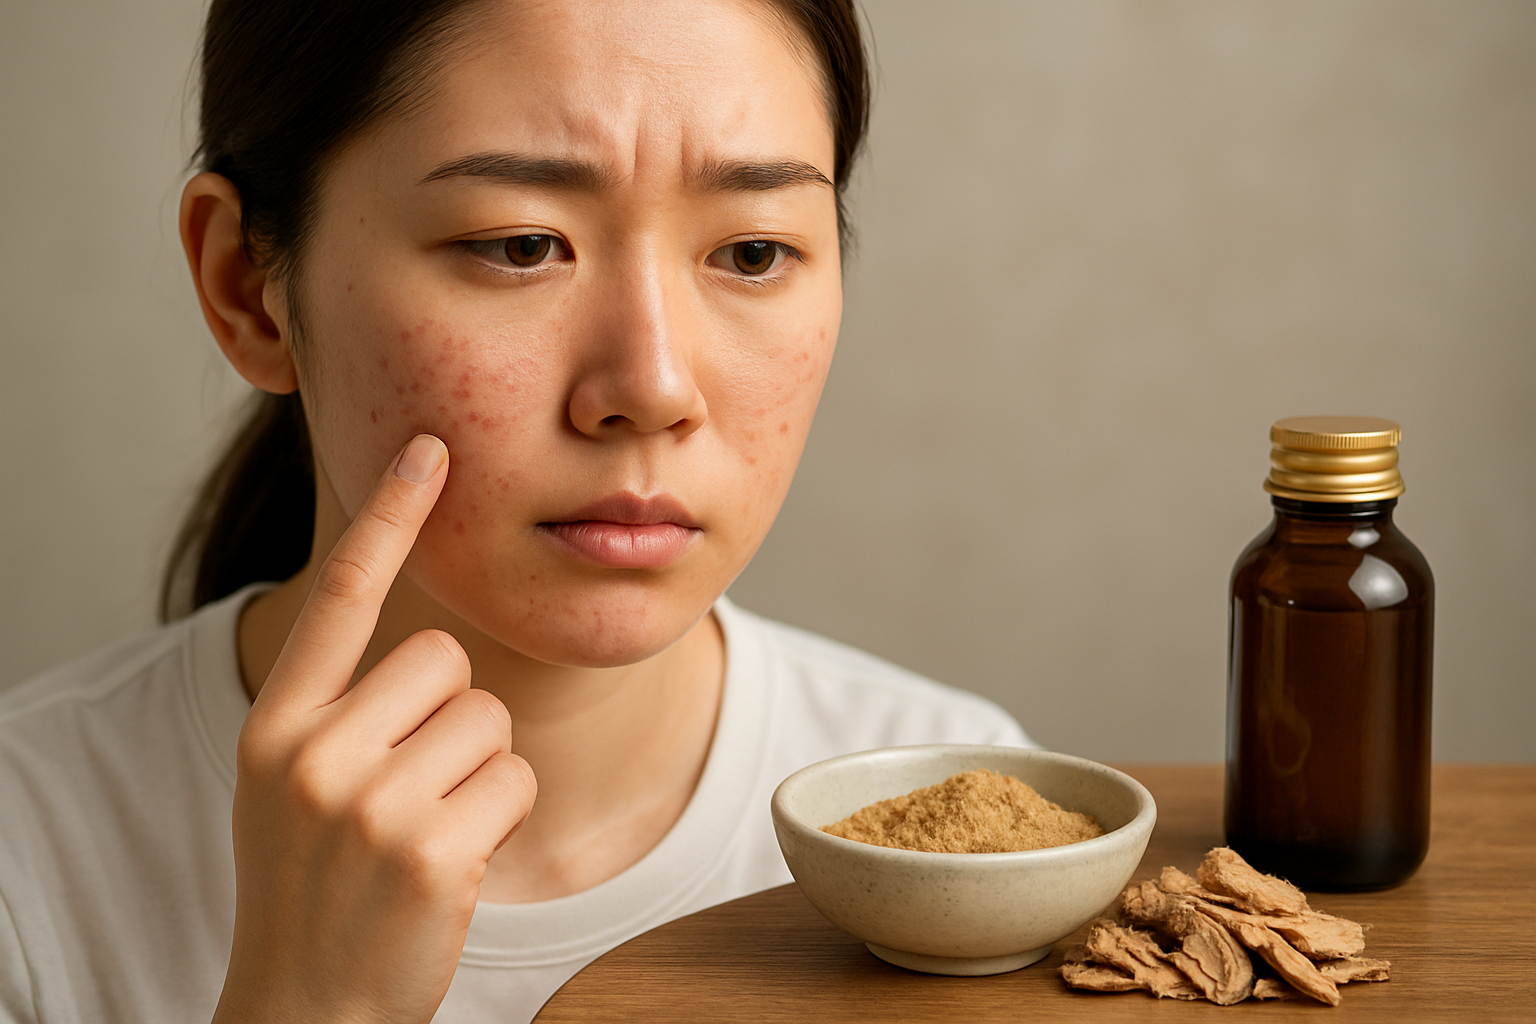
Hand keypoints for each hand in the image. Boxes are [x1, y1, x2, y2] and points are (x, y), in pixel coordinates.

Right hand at [213, 434, 536, 1023]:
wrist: (305, 1008)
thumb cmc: (315, 886)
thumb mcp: (295, 785)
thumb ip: (340, 712)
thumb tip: (428, 646)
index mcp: (276, 726)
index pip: (339, 597)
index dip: (387, 518)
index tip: (427, 448)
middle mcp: (313, 751)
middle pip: (445, 661)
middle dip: (450, 718)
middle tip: (412, 790)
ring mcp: (368, 800)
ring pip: (488, 720)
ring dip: (478, 774)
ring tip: (426, 832)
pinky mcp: (429, 846)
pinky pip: (514, 779)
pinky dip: (501, 818)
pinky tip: (453, 862)